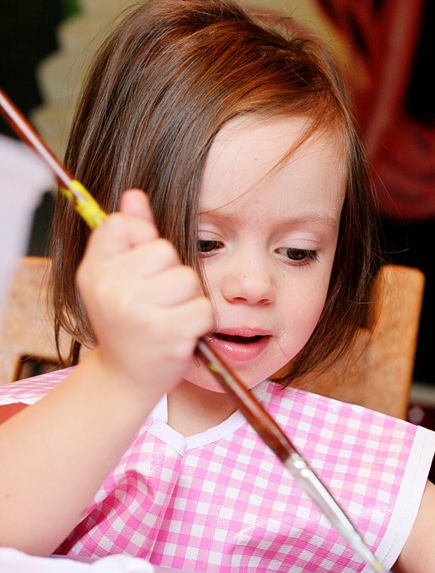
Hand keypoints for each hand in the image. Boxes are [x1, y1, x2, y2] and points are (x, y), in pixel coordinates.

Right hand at [76, 189, 213, 402]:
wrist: (126, 377)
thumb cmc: (125, 322)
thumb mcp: (115, 277)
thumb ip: (128, 235)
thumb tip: (135, 194)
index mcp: (94, 270)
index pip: (123, 225)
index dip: (141, 244)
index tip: (136, 273)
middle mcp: (110, 288)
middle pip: (165, 251)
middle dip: (169, 276)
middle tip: (153, 304)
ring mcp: (137, 311)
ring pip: (188, 279)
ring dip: (186, 301)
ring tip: (166, 319)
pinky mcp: (167, 332)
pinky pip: (203, 309)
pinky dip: (199, 323)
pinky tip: (178, 335)